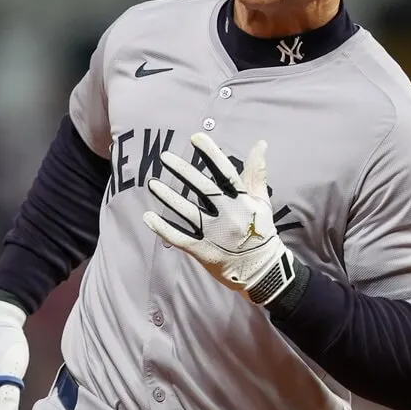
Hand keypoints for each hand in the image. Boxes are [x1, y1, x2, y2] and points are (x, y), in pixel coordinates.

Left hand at [143, 133, 298, 304]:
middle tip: (164, 156)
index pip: (225, 172)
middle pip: (202, 188)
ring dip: (168, 197)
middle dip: (183, 171)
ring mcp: (214, 234)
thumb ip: (256, 173)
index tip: (196, 137)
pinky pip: (179, 238)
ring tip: (151, 183)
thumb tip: (260, 143)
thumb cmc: (261, 232)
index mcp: (242, 201)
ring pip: (187, 211)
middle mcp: (228, 214)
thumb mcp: (261, 201)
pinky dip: (162, 228)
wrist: (263, 271)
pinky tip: (147, 217)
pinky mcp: (203, 251)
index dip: (211, 154)